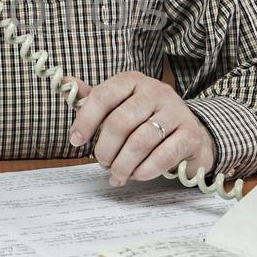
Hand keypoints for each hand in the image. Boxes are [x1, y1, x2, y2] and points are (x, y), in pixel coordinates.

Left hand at [67, 72, 215, 186]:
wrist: (190, 135)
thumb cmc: (146, 121)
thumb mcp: (119, 106)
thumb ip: (93, 99)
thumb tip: (65, 83)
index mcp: (133, 81)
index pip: (103, 96)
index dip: (86, 120)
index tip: (76, 141)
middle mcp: (156, 91)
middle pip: (120, 122)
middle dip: (105, 150)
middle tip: (103, 163)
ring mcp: (176, 111)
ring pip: (140, 142)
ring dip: (123, 164)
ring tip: (117, 174)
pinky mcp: (190, 134)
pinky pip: (162, 156)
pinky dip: (145, 170)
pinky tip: (137, 175)